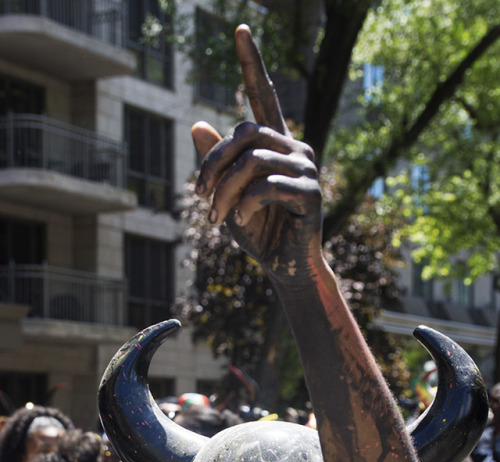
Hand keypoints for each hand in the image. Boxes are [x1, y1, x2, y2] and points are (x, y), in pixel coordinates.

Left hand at [192, 25, 322, 288]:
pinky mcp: (311, 192)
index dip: (252, 64)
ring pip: (252, 161)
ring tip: (215, 218)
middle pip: (245, 132)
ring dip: (223, 191)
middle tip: (199, 196)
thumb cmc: (258, 231)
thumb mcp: (227, 196)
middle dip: (213, 163)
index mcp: (275, 144)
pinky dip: (243, 205)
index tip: (241, 29)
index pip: (264, 96)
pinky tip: (237, 221)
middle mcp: (294, 147)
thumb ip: (216, 163)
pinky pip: (266, 187)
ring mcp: (306, 168)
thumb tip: (197, 124)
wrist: (286, 267)